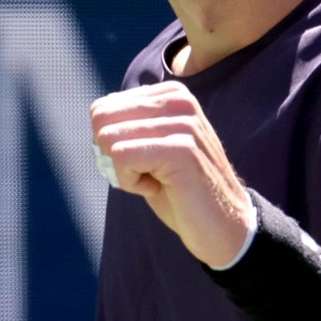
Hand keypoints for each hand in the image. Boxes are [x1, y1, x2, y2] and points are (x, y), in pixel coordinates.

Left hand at [90, 81, 256, 267]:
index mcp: (170, 94)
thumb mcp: (151, 148)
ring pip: (109, 139)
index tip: (144, 162)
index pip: (103, 108)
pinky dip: (131, 182)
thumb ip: (128, 126)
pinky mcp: (182, 149)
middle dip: (111, 155)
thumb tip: (97, 114)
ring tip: (158, 181)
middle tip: (145, 174)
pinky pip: (122, 157)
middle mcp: (178, 100)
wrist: (223, 226)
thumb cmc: (181, 191)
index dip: (112, 145)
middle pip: (102, 120)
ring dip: (124, 172)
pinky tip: (159, 188)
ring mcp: (182, 123)